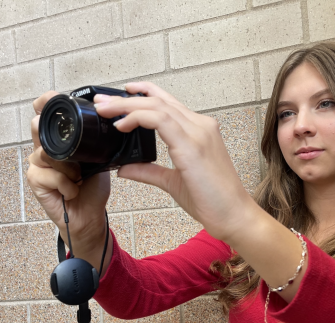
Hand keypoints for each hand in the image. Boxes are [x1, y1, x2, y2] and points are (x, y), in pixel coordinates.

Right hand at [27, 91, 110, 256]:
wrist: (90, 215)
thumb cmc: (92, 188)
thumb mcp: (98, 158)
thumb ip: (91, 140)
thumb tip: (98, 121)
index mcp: (58, 140)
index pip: (45, 113)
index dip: (45, 102)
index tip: (50, 99)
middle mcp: (43, 149)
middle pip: (37, 126)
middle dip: (58, 137)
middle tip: (76, 157)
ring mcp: (37, 164)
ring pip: (47, 152)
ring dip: (69, 168)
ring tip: (78, 178)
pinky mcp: (35, 180)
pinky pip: (51, 174)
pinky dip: (67, 184)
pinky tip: (72, 191)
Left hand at [95, 82, 253, 242]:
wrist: (234, 216)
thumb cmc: (211, 200)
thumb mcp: (172, 182)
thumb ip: (148, 171)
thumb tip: (124, 167)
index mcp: (198, 131)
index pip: (166, 103)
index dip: (142, 94)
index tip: (119, 96)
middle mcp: (200, 126)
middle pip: (158, 100)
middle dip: (125, 98)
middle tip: (101, 100)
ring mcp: (198, 132)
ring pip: (156, 106)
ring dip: (127, 105)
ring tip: (104, 109)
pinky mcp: (193, 145)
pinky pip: (160, 121)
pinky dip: (138, 118)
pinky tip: (122, 126)